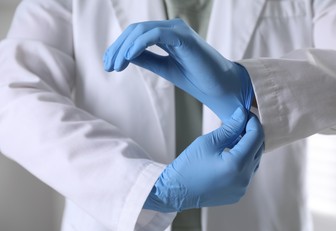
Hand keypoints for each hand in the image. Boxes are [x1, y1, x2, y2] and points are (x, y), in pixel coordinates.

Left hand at [104, 19, 253, 121]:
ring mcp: (178, 31)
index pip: (137, 34)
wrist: (219, 88)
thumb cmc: (196, 78)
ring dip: (124, 48)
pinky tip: (128, 58)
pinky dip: (139, 45)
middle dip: (117, 48)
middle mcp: (172, 28)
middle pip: (135, 30)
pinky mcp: (184, 38)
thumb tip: (125, 55)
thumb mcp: (164, 68)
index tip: (108, 65)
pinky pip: (155, 35)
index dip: (119, 47)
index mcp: (167, 35)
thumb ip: (147, 59)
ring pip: (142, 31)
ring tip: (115, 66)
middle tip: (108, 67)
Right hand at [143, 107, 263, 211]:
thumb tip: (242, 114)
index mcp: (237, 164)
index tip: (246, 114)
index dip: (253, 122)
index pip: (256, 137)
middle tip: (241, 123)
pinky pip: (248, 173)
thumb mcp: (208, 142)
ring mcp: (242, 188)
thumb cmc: (189, 165)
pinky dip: (244, 161)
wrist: (176, 191)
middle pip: (259, 149)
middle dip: (252, 134)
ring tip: (234, 138)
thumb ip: (229, 128)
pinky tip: (231, 154)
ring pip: (255, 161)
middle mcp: (244, 179)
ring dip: (249, 148)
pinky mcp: (238, 193)